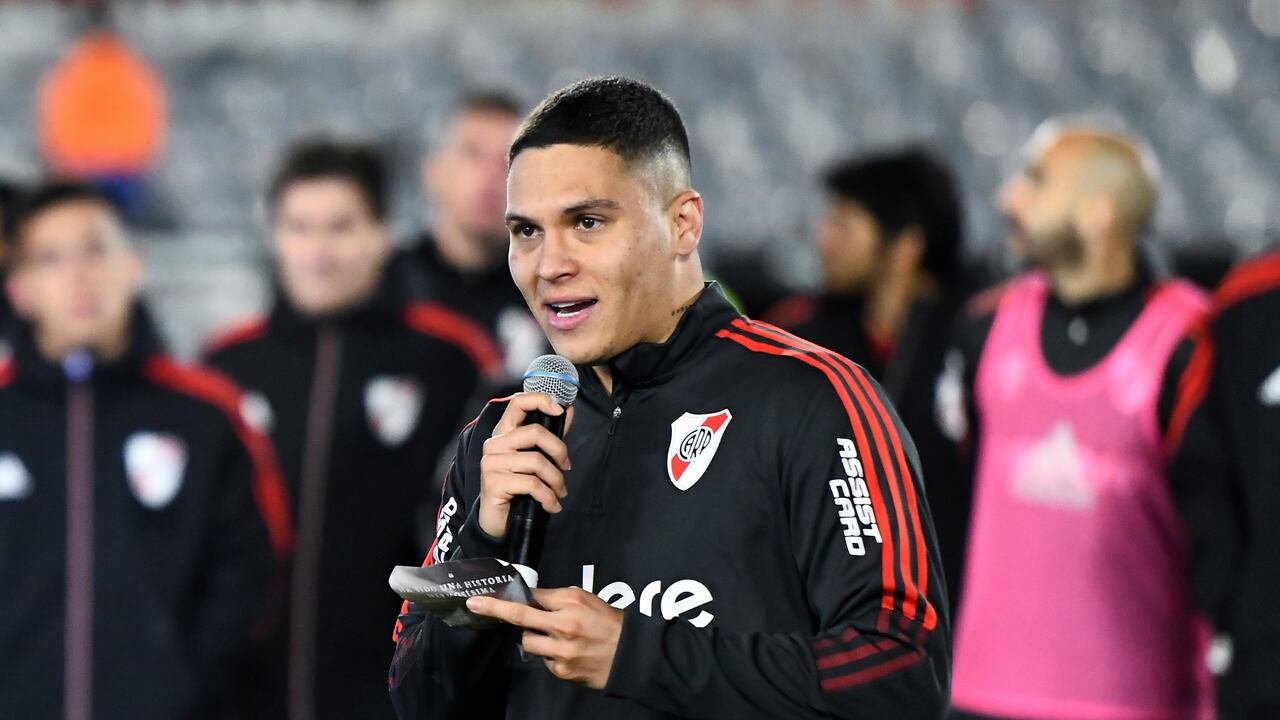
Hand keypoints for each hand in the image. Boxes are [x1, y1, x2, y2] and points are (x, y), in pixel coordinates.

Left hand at [467, 588, 623, 688]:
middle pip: (520, 618)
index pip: (530, 598)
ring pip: (528, 643)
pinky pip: (544, 660)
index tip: (479, 598)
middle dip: (496, 611)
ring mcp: (561, 652)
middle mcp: (564, 627)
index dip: (503, 597)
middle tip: (475, 605)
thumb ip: (556, 598)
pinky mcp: (562, 671)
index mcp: (571, 604)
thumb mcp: (585, 599)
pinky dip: (549, 655)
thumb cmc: (608, 622)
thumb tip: (530, 597)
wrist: (630, 654)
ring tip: (551, 636)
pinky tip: (565, 652)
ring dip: (533, 638)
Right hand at [478, 393, 572, 538]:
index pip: (518, 403)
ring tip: (560, 492)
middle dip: (559, 450)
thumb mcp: (534, 459)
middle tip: (567, 467)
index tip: (560, 410)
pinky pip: (532, 485)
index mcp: (503, 433)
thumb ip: (549, 436)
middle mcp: (494, 444)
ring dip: (556, 480)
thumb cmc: (518, 488)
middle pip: (534, 432)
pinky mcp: (493, 483)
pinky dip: (548, 497)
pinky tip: (552, 505)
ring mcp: (491, 463)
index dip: (540, 400)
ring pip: (536, 462)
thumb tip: (568, 411)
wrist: (498, 521)